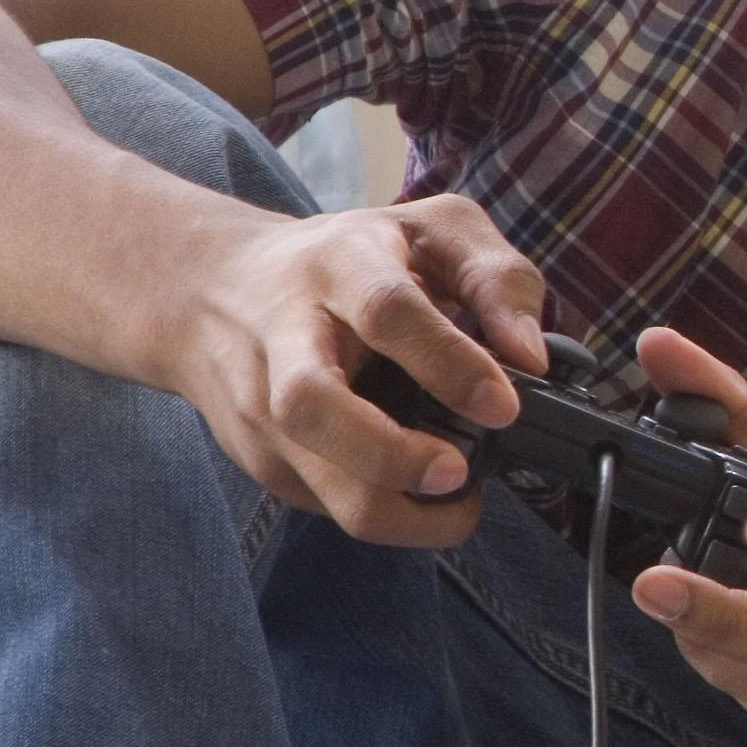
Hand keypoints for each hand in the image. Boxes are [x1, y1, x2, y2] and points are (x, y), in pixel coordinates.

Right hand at [157, 193, 550, 542]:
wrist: (214, 286)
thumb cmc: (347, 258)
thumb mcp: (433, 232)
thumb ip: (497, 278)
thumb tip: (531, 356)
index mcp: (337, 265)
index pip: (387, 310)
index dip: (449, 362)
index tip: (504, 407)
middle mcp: (284, 333)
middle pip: (313, 405)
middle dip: (391, 455)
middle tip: (457, 472)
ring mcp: (258, 401)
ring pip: (310, 476)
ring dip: (390, 509)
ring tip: (453, 503)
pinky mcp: (255, 453)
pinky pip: (318, 503)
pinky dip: (376, 514)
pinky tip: (417, 499)